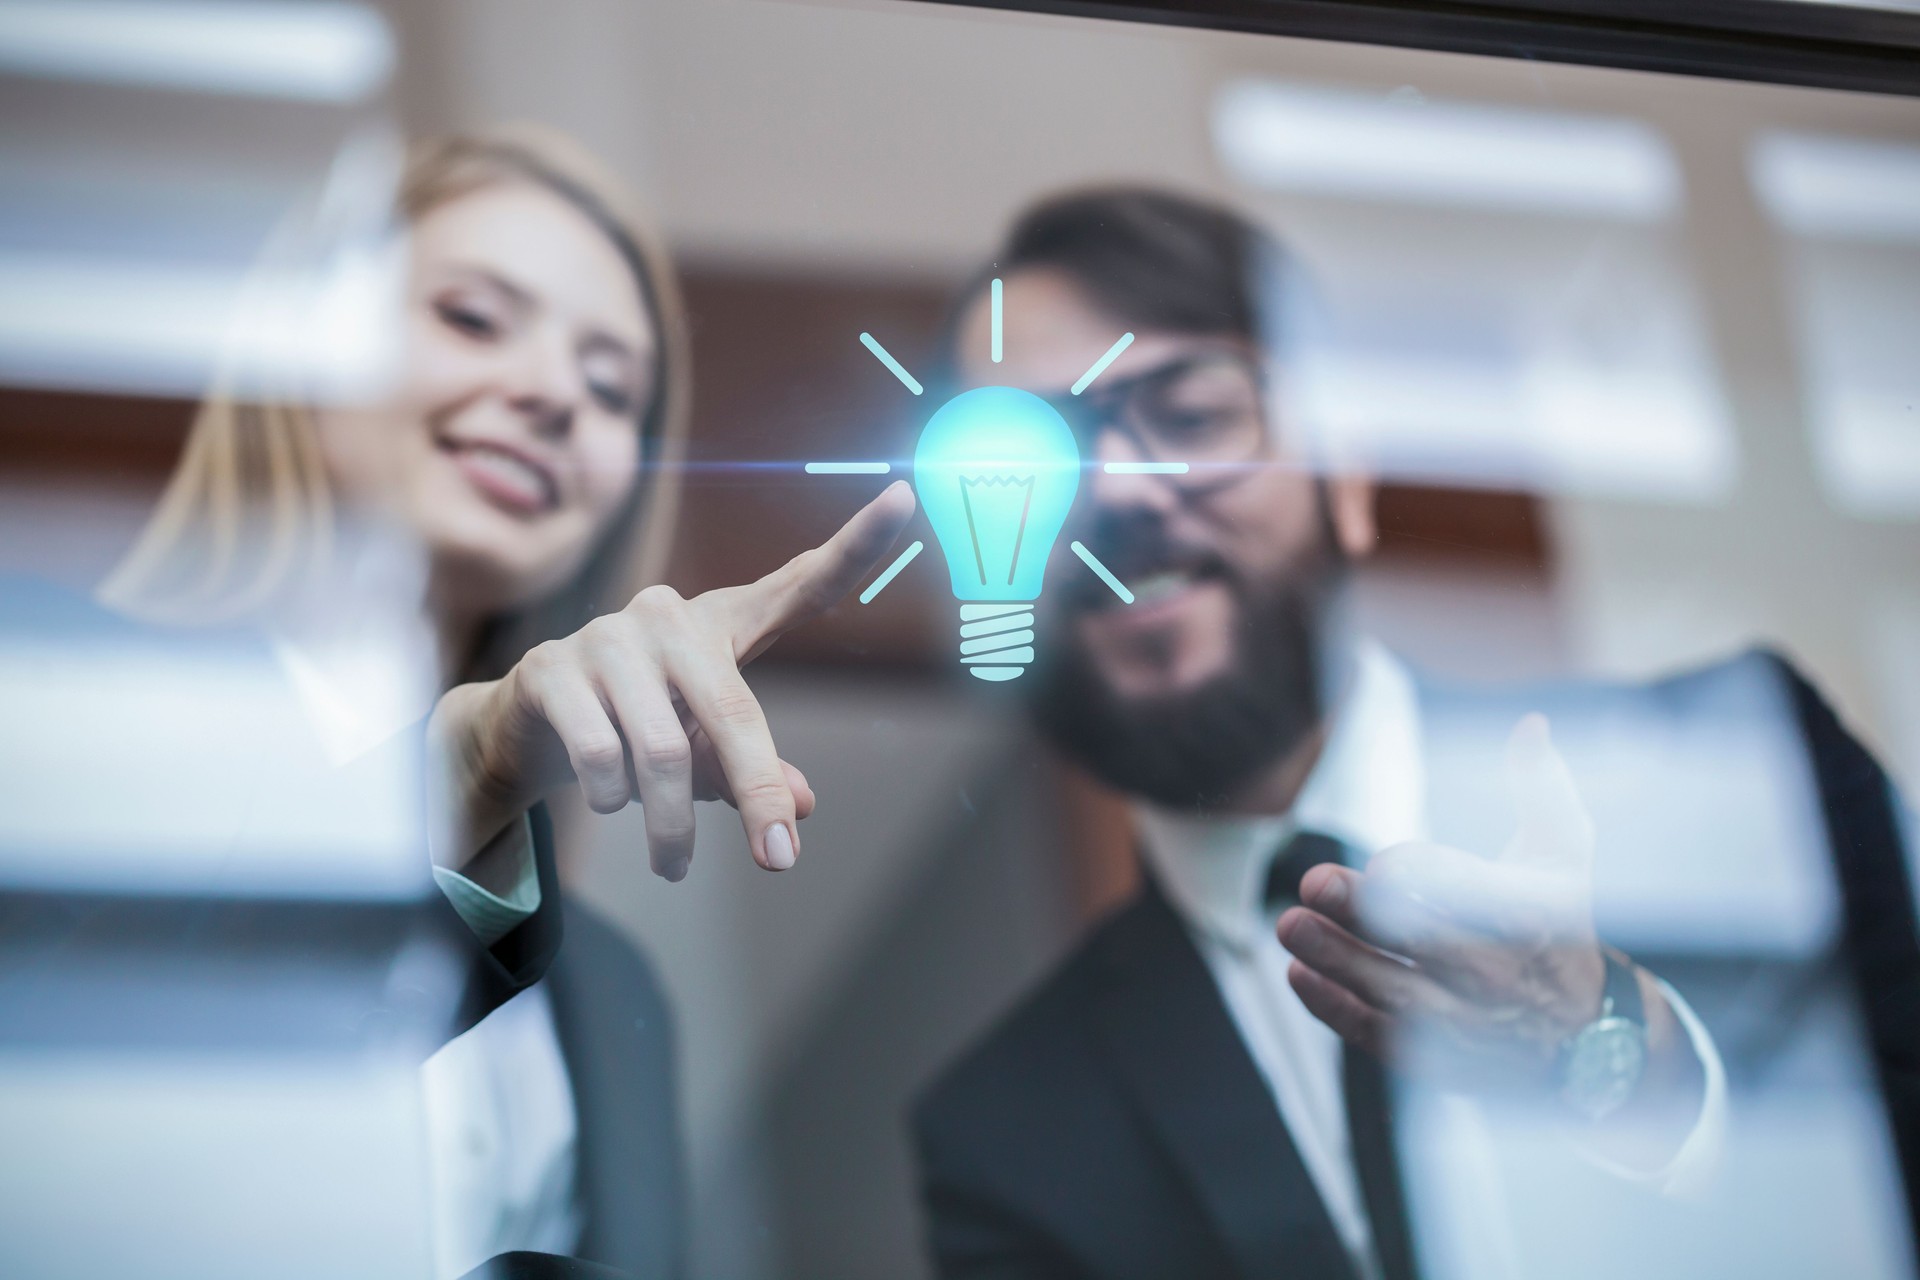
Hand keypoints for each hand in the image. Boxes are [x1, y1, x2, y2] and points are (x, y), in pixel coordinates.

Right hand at [429, 481, 915, 882]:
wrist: (521, 726)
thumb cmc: (634, 726)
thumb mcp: (703, 749)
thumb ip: (751, 769)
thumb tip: (805, 805)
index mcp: (723, 624)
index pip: (799, 583)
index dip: (855, 544)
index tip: (905, 497)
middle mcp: (669, 615)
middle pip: (734, 713)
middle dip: (757, 795)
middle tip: (778, 859)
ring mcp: (608, 636)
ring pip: (666, 752)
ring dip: (672, 824)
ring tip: (674, 862)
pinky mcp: (552, 667)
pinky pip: (602, 754)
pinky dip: (614, 798)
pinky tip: (609, 802)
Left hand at [1277, 713, 1607, 1092]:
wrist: (1585, 1036)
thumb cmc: (1561, 922)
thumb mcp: (1565, 853)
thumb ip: (1542, 786)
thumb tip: (1531, 723)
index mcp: (1527, 914)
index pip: (1468, 890)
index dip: (1420, 874)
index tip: (1388, 865)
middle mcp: (1498, 972)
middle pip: (1427, 943)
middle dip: (1368, 914)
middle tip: (1312, 883)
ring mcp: (1467, 1021)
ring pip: (1396, 994)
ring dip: (1339, 961)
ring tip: (1288, 926)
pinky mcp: (1437, 1059)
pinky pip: (1380, 1037)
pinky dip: (1336, 1009)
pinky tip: (1297, 973)